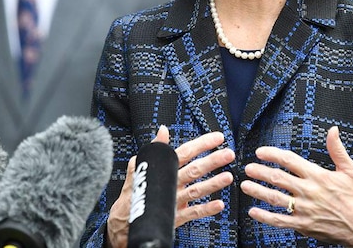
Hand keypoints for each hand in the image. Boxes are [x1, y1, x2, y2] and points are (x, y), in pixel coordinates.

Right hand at [106, 127, 234, 247]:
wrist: (125, 221)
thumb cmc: (135, 192)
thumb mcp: (140, 166)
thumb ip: (155, 149)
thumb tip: (162, 130)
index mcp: (164, 170)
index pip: (185, 153)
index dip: (202, 144)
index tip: (218, 138)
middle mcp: (170, 184)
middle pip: (193, 170)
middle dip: (212, 161)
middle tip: (228, 154)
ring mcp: (174, 201)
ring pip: (195, 191)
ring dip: (212, 184)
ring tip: (228, 177)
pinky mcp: (175, 217)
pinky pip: (192, 213)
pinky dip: (206, 209)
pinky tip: (219, 205)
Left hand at [240, 126, 352, 247]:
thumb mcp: (350, 170)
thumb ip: (337, 149)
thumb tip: (333, 130)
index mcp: (318, 175)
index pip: (290, 160)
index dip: (272, 154)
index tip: (260, 152)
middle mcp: (309, 191)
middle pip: (278, 178)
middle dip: (260, 172)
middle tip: (248, 168)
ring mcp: (304, 209)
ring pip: (275, 198)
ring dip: (257, 191)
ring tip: (245, 185)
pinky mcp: (303, 224)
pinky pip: (279, 220)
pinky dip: (264, 216)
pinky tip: (253, 211)